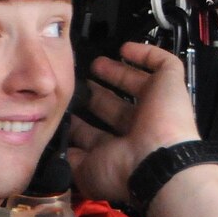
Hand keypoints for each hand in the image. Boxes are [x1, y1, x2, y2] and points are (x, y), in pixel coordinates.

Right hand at [68, 42, 200, 202]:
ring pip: (86, 132)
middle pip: (107, 109)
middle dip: (92, 93)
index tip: (98, 62)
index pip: (131, 88)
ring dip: (73, 118)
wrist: (153, 162)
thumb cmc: (164, 119)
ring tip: (59, 100)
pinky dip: (59, 147)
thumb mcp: (169, 78)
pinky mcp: (87, 167)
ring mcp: (107, 151)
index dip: (117, 74)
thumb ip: (155, 59)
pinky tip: (48, 129)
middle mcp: (129, 131)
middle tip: (75, 79)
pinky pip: (69, 157)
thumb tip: (127, 49)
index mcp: (150, 111)